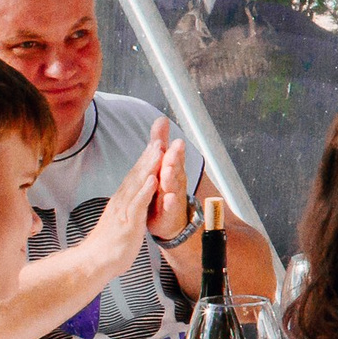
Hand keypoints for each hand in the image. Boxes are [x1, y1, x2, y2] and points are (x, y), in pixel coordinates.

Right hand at [84, 124, 165, 274]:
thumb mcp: (120, 222)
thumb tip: (130, 202)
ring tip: (158, 150)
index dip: (145, 161)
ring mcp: (123, 211)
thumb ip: (126, 209)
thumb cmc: (108, 245)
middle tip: (159, 139)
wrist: (93, 262)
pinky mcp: (127, 223)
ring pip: (137, 185)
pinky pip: (137, 205)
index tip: (155, 145)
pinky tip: (153, 180)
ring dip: (148, 167)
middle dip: (148, 157)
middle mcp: (121, 202)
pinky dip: (145, 191)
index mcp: (121, 201)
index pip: (135, 177)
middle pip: (136, 175)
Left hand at [147, 124, 190, 239]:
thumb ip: (161, 142)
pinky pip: (170, 207)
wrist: (170, 220)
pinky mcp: (169, 213)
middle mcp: (175, 181)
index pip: (174, 156)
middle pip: (175, 169)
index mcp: (172, 169)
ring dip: (171, 178)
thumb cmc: (165, 189)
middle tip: (175, 149)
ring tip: (168, 170)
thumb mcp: (163, 164)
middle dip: (175, 159)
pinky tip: (169, 198)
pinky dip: (170, 203)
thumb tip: (161, 118)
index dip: (176, 149)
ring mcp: (173, 197)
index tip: (176, 140)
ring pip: (173, 186)